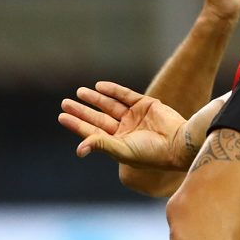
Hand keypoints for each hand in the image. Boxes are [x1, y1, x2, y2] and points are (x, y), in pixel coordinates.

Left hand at [59, 81, 189, 168]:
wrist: (178, 143)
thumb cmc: (151, 153)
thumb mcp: (122, 150)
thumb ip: (100, 144)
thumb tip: (78, 150)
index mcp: (119, 144)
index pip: (93, 132)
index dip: (77, 124)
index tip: (62, 116)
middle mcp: (126, 130)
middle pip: (99, 118)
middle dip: (82, 111)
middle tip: (65, 103)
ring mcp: (136, 117)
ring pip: (110, 105)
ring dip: (95, 98)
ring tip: (80, 92)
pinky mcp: (146, 105)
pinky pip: (125, 96)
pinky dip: (113, 90)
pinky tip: (99, 86)